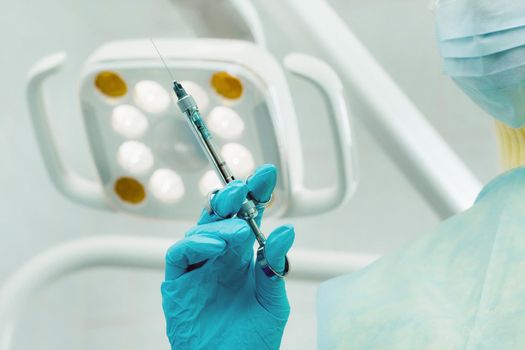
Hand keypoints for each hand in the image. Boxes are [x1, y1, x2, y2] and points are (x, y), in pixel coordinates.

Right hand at [161, 164, 294, 349]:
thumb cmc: (252, 338)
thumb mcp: (272, 301)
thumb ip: (275, 267)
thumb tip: (284, 232)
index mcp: (243, 257)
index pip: (247, 217)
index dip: (255, 194)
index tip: (267, 175)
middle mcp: (220, 256)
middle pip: (221, 215)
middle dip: (232, 196)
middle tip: (245, 188)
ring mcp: (198, 267)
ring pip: (200, 228)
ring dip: (220, 223)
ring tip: (240, 231)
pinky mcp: (178, 282)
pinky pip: (180, 253)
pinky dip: (196, 243)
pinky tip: (215, 245)